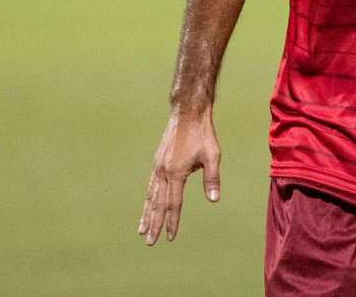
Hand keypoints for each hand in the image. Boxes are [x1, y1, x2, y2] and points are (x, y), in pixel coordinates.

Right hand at [138, 109, 220, 245]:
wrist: (188, 113)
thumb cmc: (203, 134)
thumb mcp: (212, 155)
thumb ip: (211, 178)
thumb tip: (214, 199)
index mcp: (177, 172)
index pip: (173, 203)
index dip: (172, 221)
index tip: (169, 237)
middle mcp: (164, 172)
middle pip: (158, 204)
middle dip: (154, 224)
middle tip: (149, 242)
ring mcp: (158, 167)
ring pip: (150, 196)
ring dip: (147, 214)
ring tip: (141, 230)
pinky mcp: (157, 162)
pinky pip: (151, 185)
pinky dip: (148, 199)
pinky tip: (148, 206)